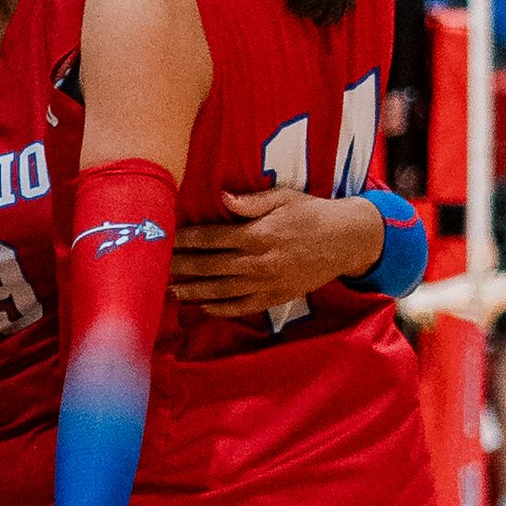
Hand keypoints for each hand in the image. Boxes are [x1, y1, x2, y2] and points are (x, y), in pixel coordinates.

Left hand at [172, 187, 381, 318]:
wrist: (346, 241)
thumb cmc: (313, 213)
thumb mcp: (284, 198)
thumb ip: (251, 202)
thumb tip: (222, 197)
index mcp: (258, 234)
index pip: (212, 237)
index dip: (187, 239)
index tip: (167, 239)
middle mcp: (258, 261)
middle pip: (210, 266)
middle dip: (182, 267)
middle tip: (158, 268)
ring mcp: (266, 283)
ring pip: (221, 291)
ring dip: (194, 291)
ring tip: (172, 290)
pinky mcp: (275, 297)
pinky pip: (242, 307)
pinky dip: (220, 309)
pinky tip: (203, 307)